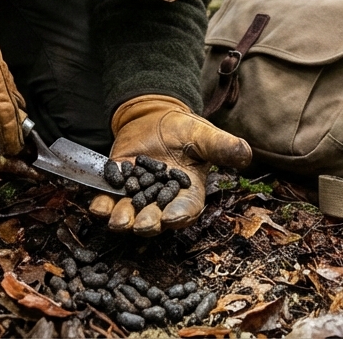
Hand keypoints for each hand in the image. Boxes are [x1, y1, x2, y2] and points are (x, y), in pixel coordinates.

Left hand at [87, 95, 251, 235]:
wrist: (155, 117)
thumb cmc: (185, 130)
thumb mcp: (205, 135)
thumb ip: (222, 147)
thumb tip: (245, 154)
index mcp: (188, 192)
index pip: (186, 208)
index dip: (180, 214)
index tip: (173, 217)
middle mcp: (162, 199)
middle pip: (156, 217)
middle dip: (149, 222)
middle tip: (143, 225)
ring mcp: (138, 193)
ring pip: (131, 212)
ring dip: (124, 218)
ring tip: (119, 222)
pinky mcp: (117, 183)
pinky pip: (108, 198)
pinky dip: (102, 204)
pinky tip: (97, 206)